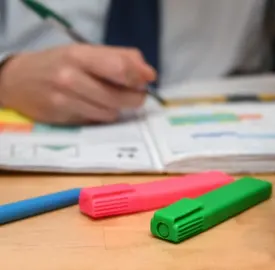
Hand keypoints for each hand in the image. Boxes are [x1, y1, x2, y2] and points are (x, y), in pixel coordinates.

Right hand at [0, 44, 155, 123]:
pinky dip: (101, 115)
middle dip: (135, 97)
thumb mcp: (86, 52)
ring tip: (109, 98)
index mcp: (80, 55)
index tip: (148, 79)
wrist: (17, 80)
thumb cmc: (59, 63)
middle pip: (119, 96)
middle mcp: (70, 77)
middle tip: (136, 94)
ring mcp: (64, 100)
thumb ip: (120, 58)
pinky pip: (96, 121)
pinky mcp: (62, 118)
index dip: (140, 77)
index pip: (120, 68)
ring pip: (110, 112)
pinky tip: (93, 106)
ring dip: (117, 108)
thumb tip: (149, 74)